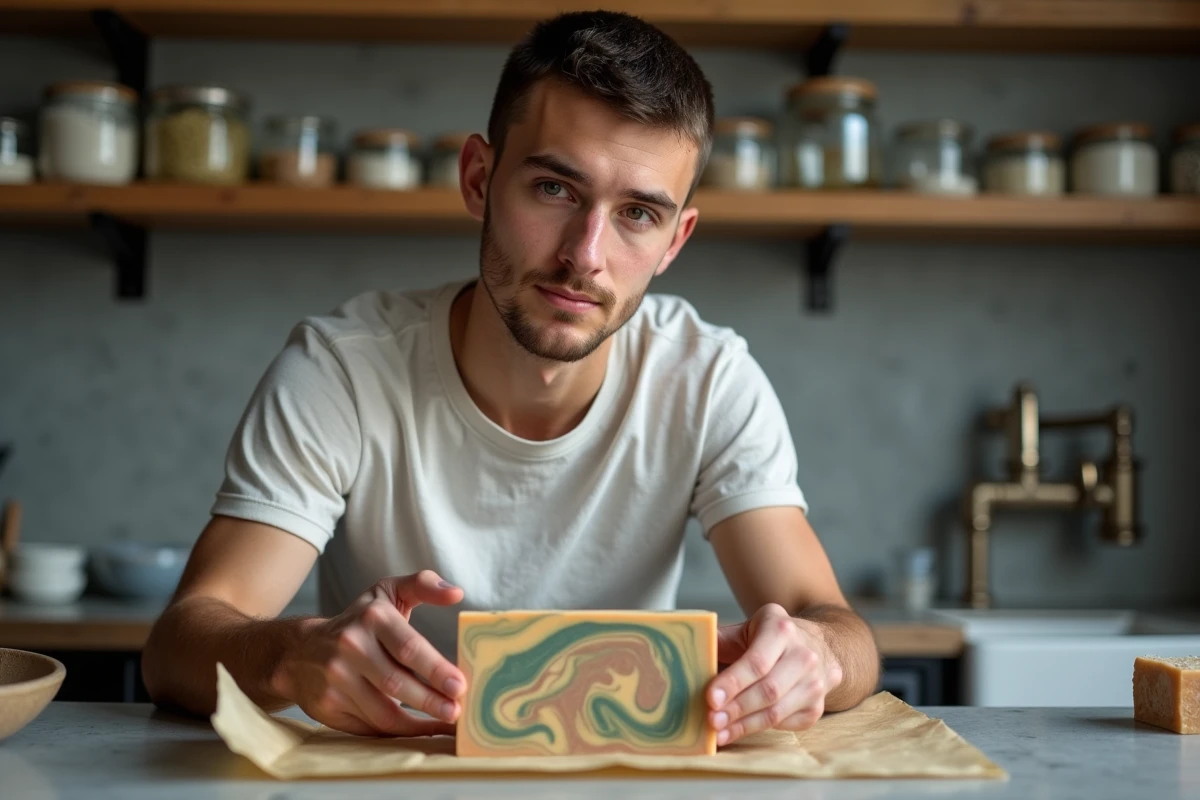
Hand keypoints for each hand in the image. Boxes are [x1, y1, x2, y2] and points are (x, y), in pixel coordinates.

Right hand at [276, 569, 466, 736]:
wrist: (300, 650)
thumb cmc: (358, 621)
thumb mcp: (386, 593)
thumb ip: (422, 585)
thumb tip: (456, 592)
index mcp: (371, 617)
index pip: (408, 647)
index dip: (436, 669)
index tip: (459, 685)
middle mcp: (350, 647)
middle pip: (396, 682)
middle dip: (431, 701)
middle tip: (457, 711)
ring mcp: (336, 679)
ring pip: (383, 711)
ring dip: (418, 722)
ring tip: (445, 722)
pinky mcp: (326, 706)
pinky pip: (369, 726)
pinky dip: (398, 732)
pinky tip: (420, 729)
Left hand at [706, 603, 842, 745]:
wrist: (818, 643)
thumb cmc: (772, 636)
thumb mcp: (747, 628)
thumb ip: (720, 640)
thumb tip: (686, 657)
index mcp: (781, 629)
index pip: (757, 662)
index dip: (733, 683)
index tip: (711, 699)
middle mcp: (804, 655)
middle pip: (768, 690)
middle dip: (736, 709)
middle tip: (711, 720)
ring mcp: (815, 683)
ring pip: (776, 712)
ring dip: (744, 725)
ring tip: (719, 731)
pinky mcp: (816, 707)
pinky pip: (784, 724)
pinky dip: (757, 729)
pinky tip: (736, 730)